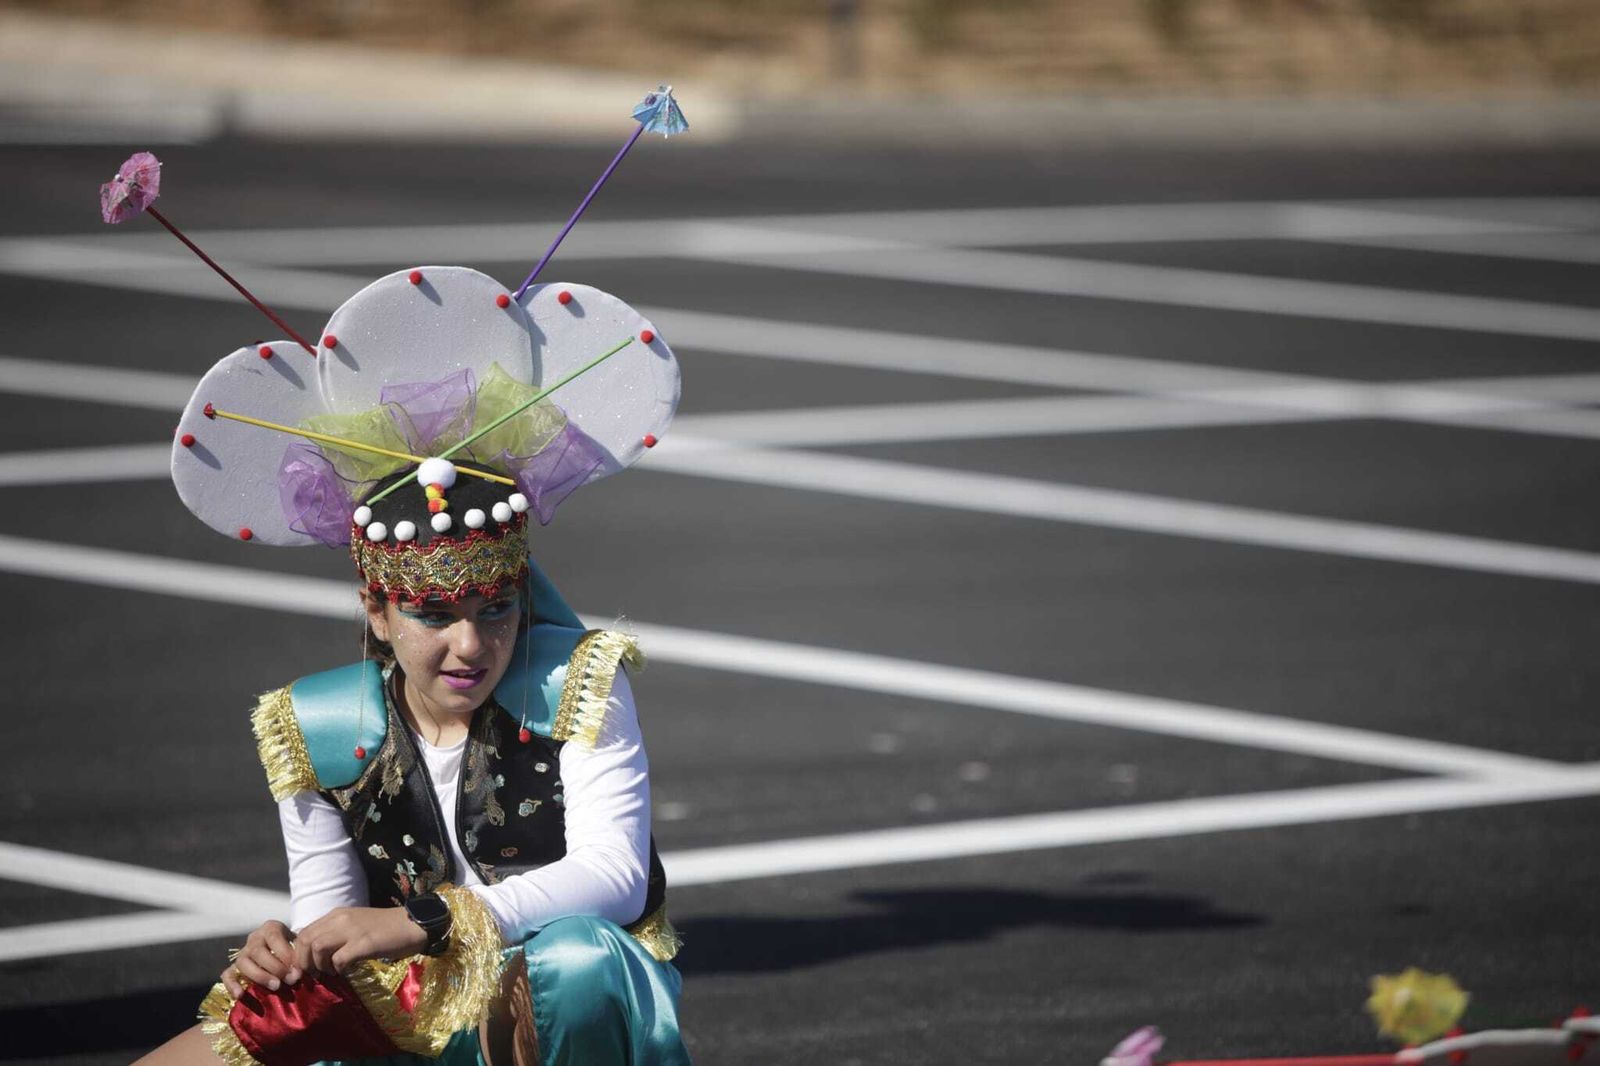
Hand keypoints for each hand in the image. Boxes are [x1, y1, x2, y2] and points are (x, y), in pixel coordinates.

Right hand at [223, 920, 299, 996]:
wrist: (283, 952)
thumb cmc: (294, 949)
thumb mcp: (299, 945)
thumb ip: (301, 954)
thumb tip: (307, 971)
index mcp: (270, 928)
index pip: (275, 937)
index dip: (286, 954)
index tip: (298, 969)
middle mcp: (254, 938)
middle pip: (258, 951)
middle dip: (276, 968)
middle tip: (291, 980)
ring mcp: (242, 952)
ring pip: (243, 962)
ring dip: (260, 976)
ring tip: (276, 986)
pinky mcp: (233, 967)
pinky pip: (227, 975)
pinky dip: (232, 985)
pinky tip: (241, 995)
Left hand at [292, 906, 429, 974]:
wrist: (413, 924)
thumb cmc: (385, 928)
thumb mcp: (355, 925)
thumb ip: (335, 935)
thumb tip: (315, 957)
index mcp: (336, 914)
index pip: (304, 932)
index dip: (300, 954)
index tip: (307, 968)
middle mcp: (340, 918)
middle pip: (306, 940)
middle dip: (305, 962)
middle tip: (315, 974)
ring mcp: (352, 929)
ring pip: (318, 948)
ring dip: (320, 966)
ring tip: (332, 973)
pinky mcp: (365, 942)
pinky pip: (339, 959)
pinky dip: (339, 969)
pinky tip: (347, 971)